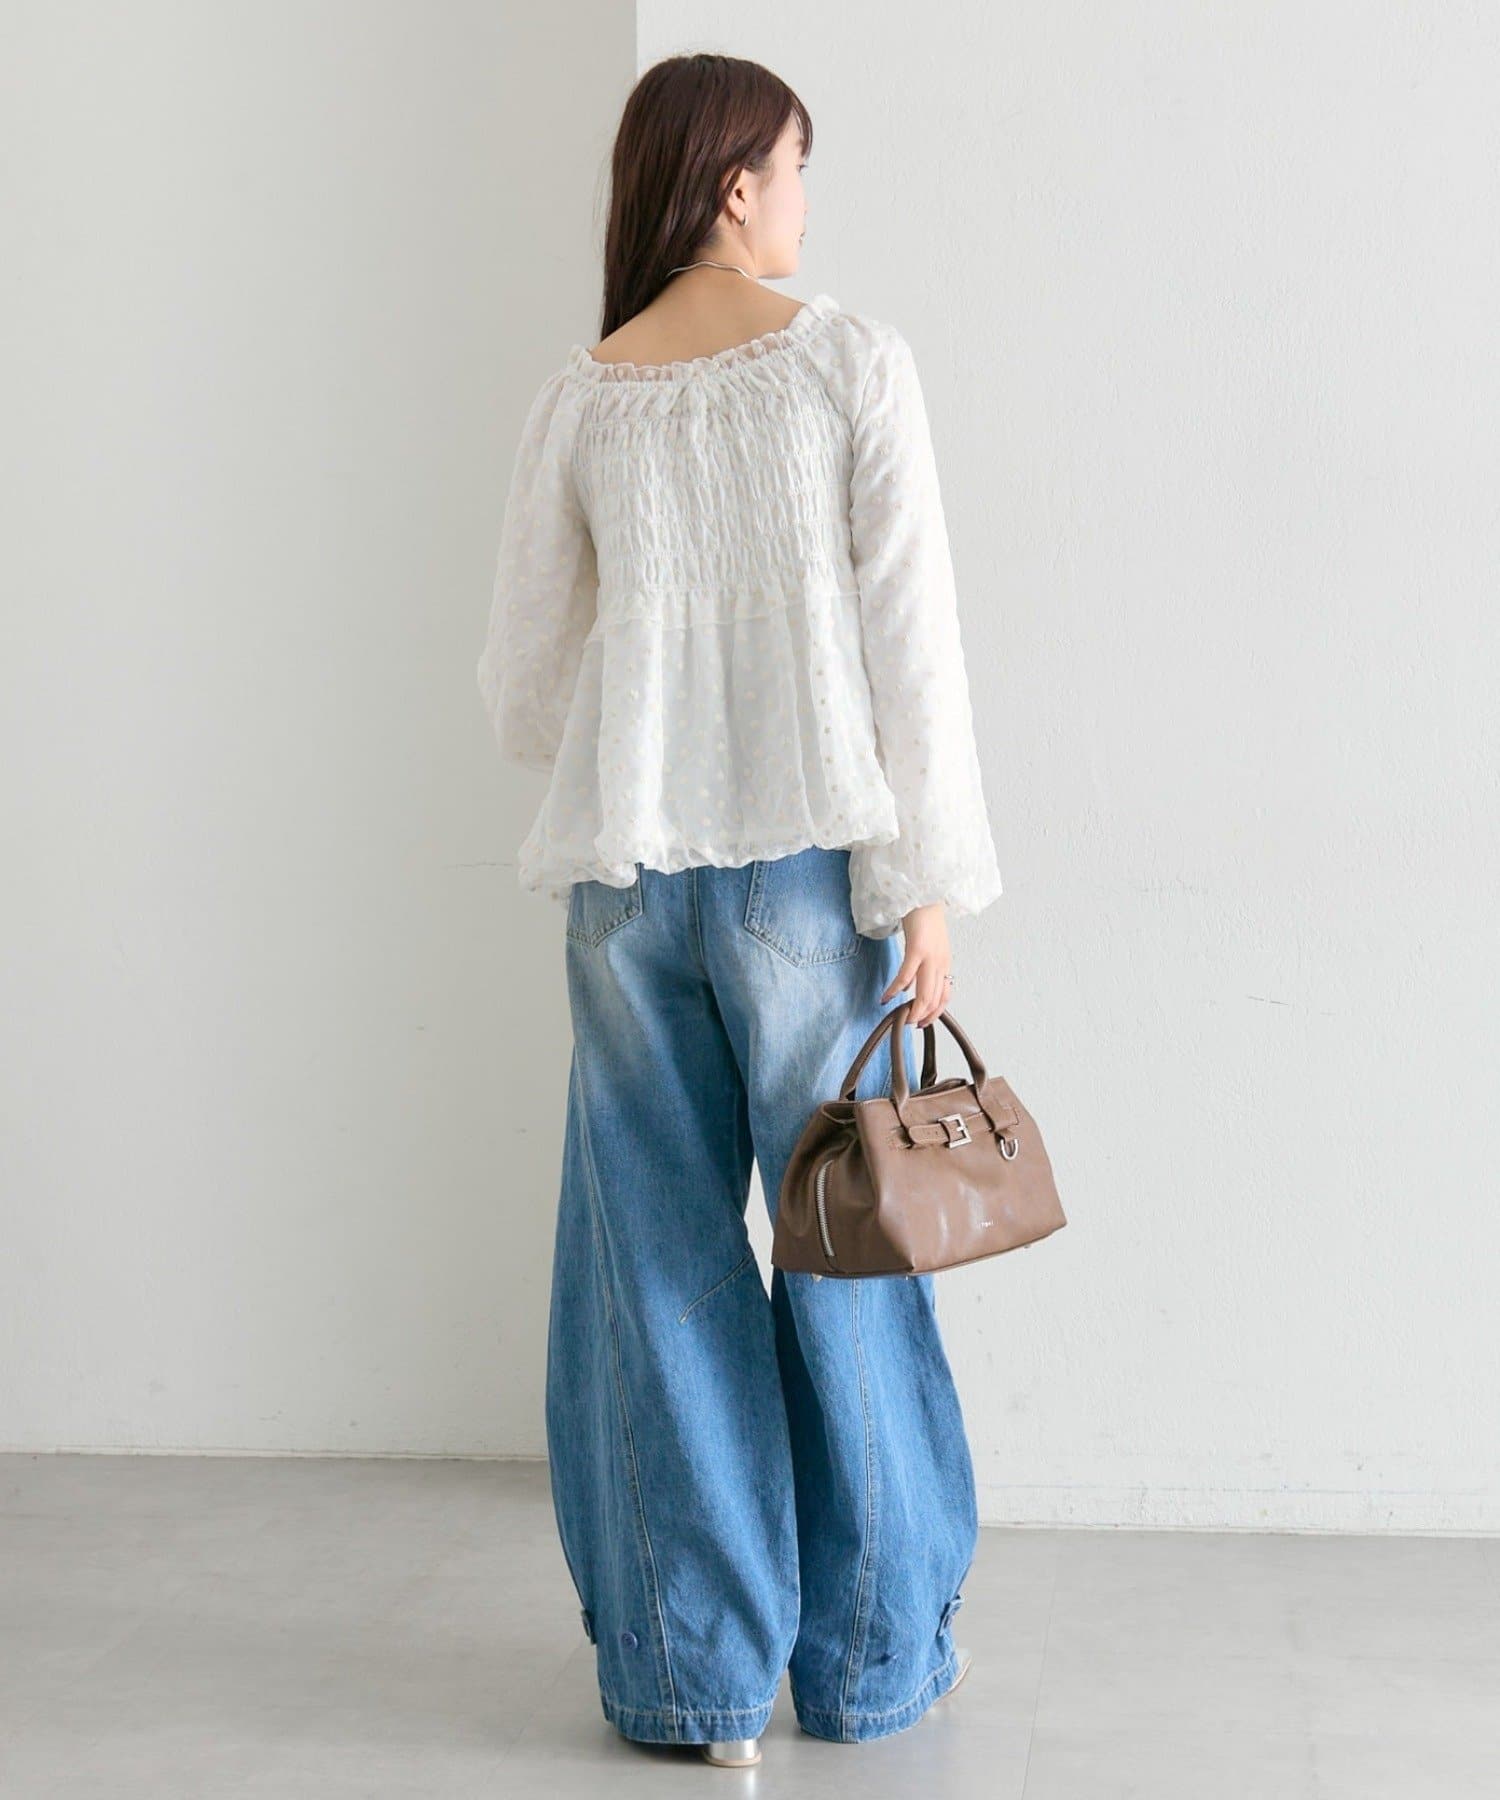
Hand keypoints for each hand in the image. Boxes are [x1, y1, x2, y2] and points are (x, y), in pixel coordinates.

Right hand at [880, 902, 951, 1028]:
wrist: (924, 893)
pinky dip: (895, 990)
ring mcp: (931, 957)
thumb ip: (922, 966)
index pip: (945, 996)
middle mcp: (941, 963)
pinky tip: (886, 996)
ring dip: (913, 1010)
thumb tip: (909, 986)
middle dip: (923, 1016)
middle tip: (909, 1024)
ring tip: (901, 1017)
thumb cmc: (924, 917)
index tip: (922, 1021)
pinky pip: (906, 977)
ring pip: (925, 994)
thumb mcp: (927, 945)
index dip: (934, 1013)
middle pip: (935, 999)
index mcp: (945, 962)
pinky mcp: (917, 949)